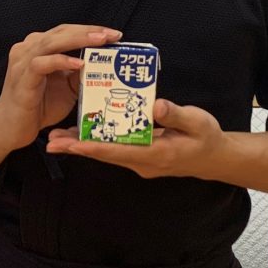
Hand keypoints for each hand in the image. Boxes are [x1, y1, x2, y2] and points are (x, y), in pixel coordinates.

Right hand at [0, 24, 121, 152]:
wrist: (10, 128)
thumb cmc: (38, 106)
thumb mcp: (67, 87)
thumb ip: (81, 73)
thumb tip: (105, 63)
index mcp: (39, 47)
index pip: (67, 31)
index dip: (90, 30)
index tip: (114, 34)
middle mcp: (29, 48)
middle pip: (61, 32)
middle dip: (89, 31)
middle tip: (112, 34)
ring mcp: (23, 62)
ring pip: (51, 42)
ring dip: (78, 40)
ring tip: (101, 41)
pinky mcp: (21, 78)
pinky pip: (41, 64)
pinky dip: (61, 61)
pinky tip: (79, 63)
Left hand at [47, 98, 225, 180]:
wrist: (216, 158)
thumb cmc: (207, 138)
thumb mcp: (198, 122)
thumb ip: (177, 114)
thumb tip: (156, 106)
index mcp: (156, 153)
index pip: (119, 151)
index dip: (94, 147)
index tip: (72, 144)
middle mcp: (143, 161)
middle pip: (105, 155)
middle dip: (78, 148)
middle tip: (51, 142)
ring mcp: (140, 161)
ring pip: (106, 154)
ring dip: (82, 147)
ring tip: (56, 140)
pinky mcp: (140, 156)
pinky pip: (114, 150)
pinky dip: (97, 143)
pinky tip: (80, 135)